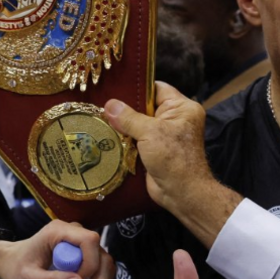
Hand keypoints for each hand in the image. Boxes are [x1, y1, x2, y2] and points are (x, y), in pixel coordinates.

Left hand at [0, 219, 113, 278]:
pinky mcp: (86, 257)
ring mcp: (83, 246)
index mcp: (60, 231)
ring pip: (106, 267)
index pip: (89, 241)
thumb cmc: (16, 268)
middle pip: (102, 257)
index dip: (89, 264)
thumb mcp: (27, 278)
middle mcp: (76, 234)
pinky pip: (101, 272)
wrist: (12, 264)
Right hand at [104, 83, 242, 247]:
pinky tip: (104, 134)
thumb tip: (109, 104)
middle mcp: (174, 119)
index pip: (157, 89)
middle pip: (145, 106)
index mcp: (182, 108)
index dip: (137, 86)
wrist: (181, 193)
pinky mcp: (153, 150)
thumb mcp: (151, 132)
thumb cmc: (173, 158)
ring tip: (97, 116)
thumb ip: (129, 117)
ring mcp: (163, 135)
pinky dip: (123, 138)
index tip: (114, 85)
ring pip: (138, 123)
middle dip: (125, 107)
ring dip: (121, 124)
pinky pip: (135, 139)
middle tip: (99, 101)